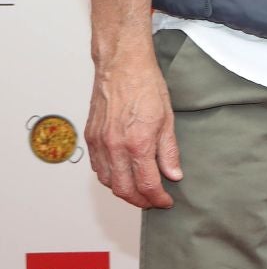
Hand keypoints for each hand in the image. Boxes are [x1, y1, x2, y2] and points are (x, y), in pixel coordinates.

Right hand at [85, 41, 182, 209]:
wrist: (122, 66)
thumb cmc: (146, 87)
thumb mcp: (168, 120)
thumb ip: (169, 151)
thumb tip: (173, 174)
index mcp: (137, 144)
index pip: (147, 184)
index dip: (158, 198)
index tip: (166, 202)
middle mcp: (114, 147)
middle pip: (124, 189)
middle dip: (140, 201)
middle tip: (154, 201)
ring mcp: (100, 143)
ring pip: (108, 181)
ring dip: (124, 191)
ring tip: (140, 191)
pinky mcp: (91, 137)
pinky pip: (97, 167)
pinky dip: (109, 177)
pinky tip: (122, 175)